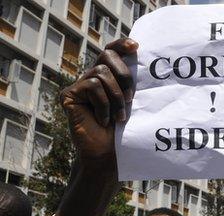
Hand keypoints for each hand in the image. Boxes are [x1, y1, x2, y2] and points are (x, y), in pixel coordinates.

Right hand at [60, 39, 137, 169]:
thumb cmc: (123, 130)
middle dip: (124, 75)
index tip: (136, 46)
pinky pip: (92, 86)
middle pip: (107, 55)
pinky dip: (103, 105)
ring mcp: (79, 85)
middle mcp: (92, 77)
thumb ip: (132, 83)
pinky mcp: (69, 95)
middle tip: (131, 98)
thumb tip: (144, 61)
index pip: (111, 51)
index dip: (121, 44)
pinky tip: (104, 120)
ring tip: (119, 116)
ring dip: (116, 97)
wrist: (109, 153)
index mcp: (108, 76)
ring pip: (102, 73)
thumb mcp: (131, 103)